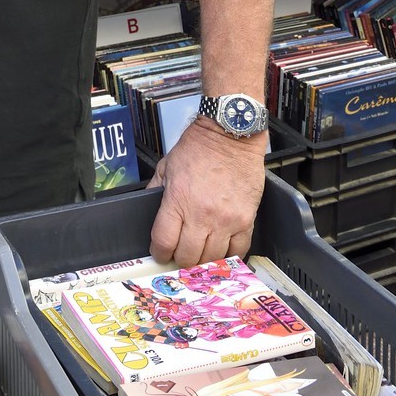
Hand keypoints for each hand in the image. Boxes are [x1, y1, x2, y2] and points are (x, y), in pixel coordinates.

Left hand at [147, 117, 265, 265]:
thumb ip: (156, 191)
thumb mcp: (167, 165)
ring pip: (212, 259)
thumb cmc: (199, 147)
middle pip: (187, 257)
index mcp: (178, 200)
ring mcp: (225, 220)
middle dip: (180, 259)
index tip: (160, 253)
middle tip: (180, 254)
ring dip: (203, 260)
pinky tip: (221, 250)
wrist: (230, 135)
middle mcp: (201, 214)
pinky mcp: (245, 220)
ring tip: (200, 252)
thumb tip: (149, 213)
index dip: (159, 252)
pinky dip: (228, 256)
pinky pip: (238, 251)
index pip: (164, 242)